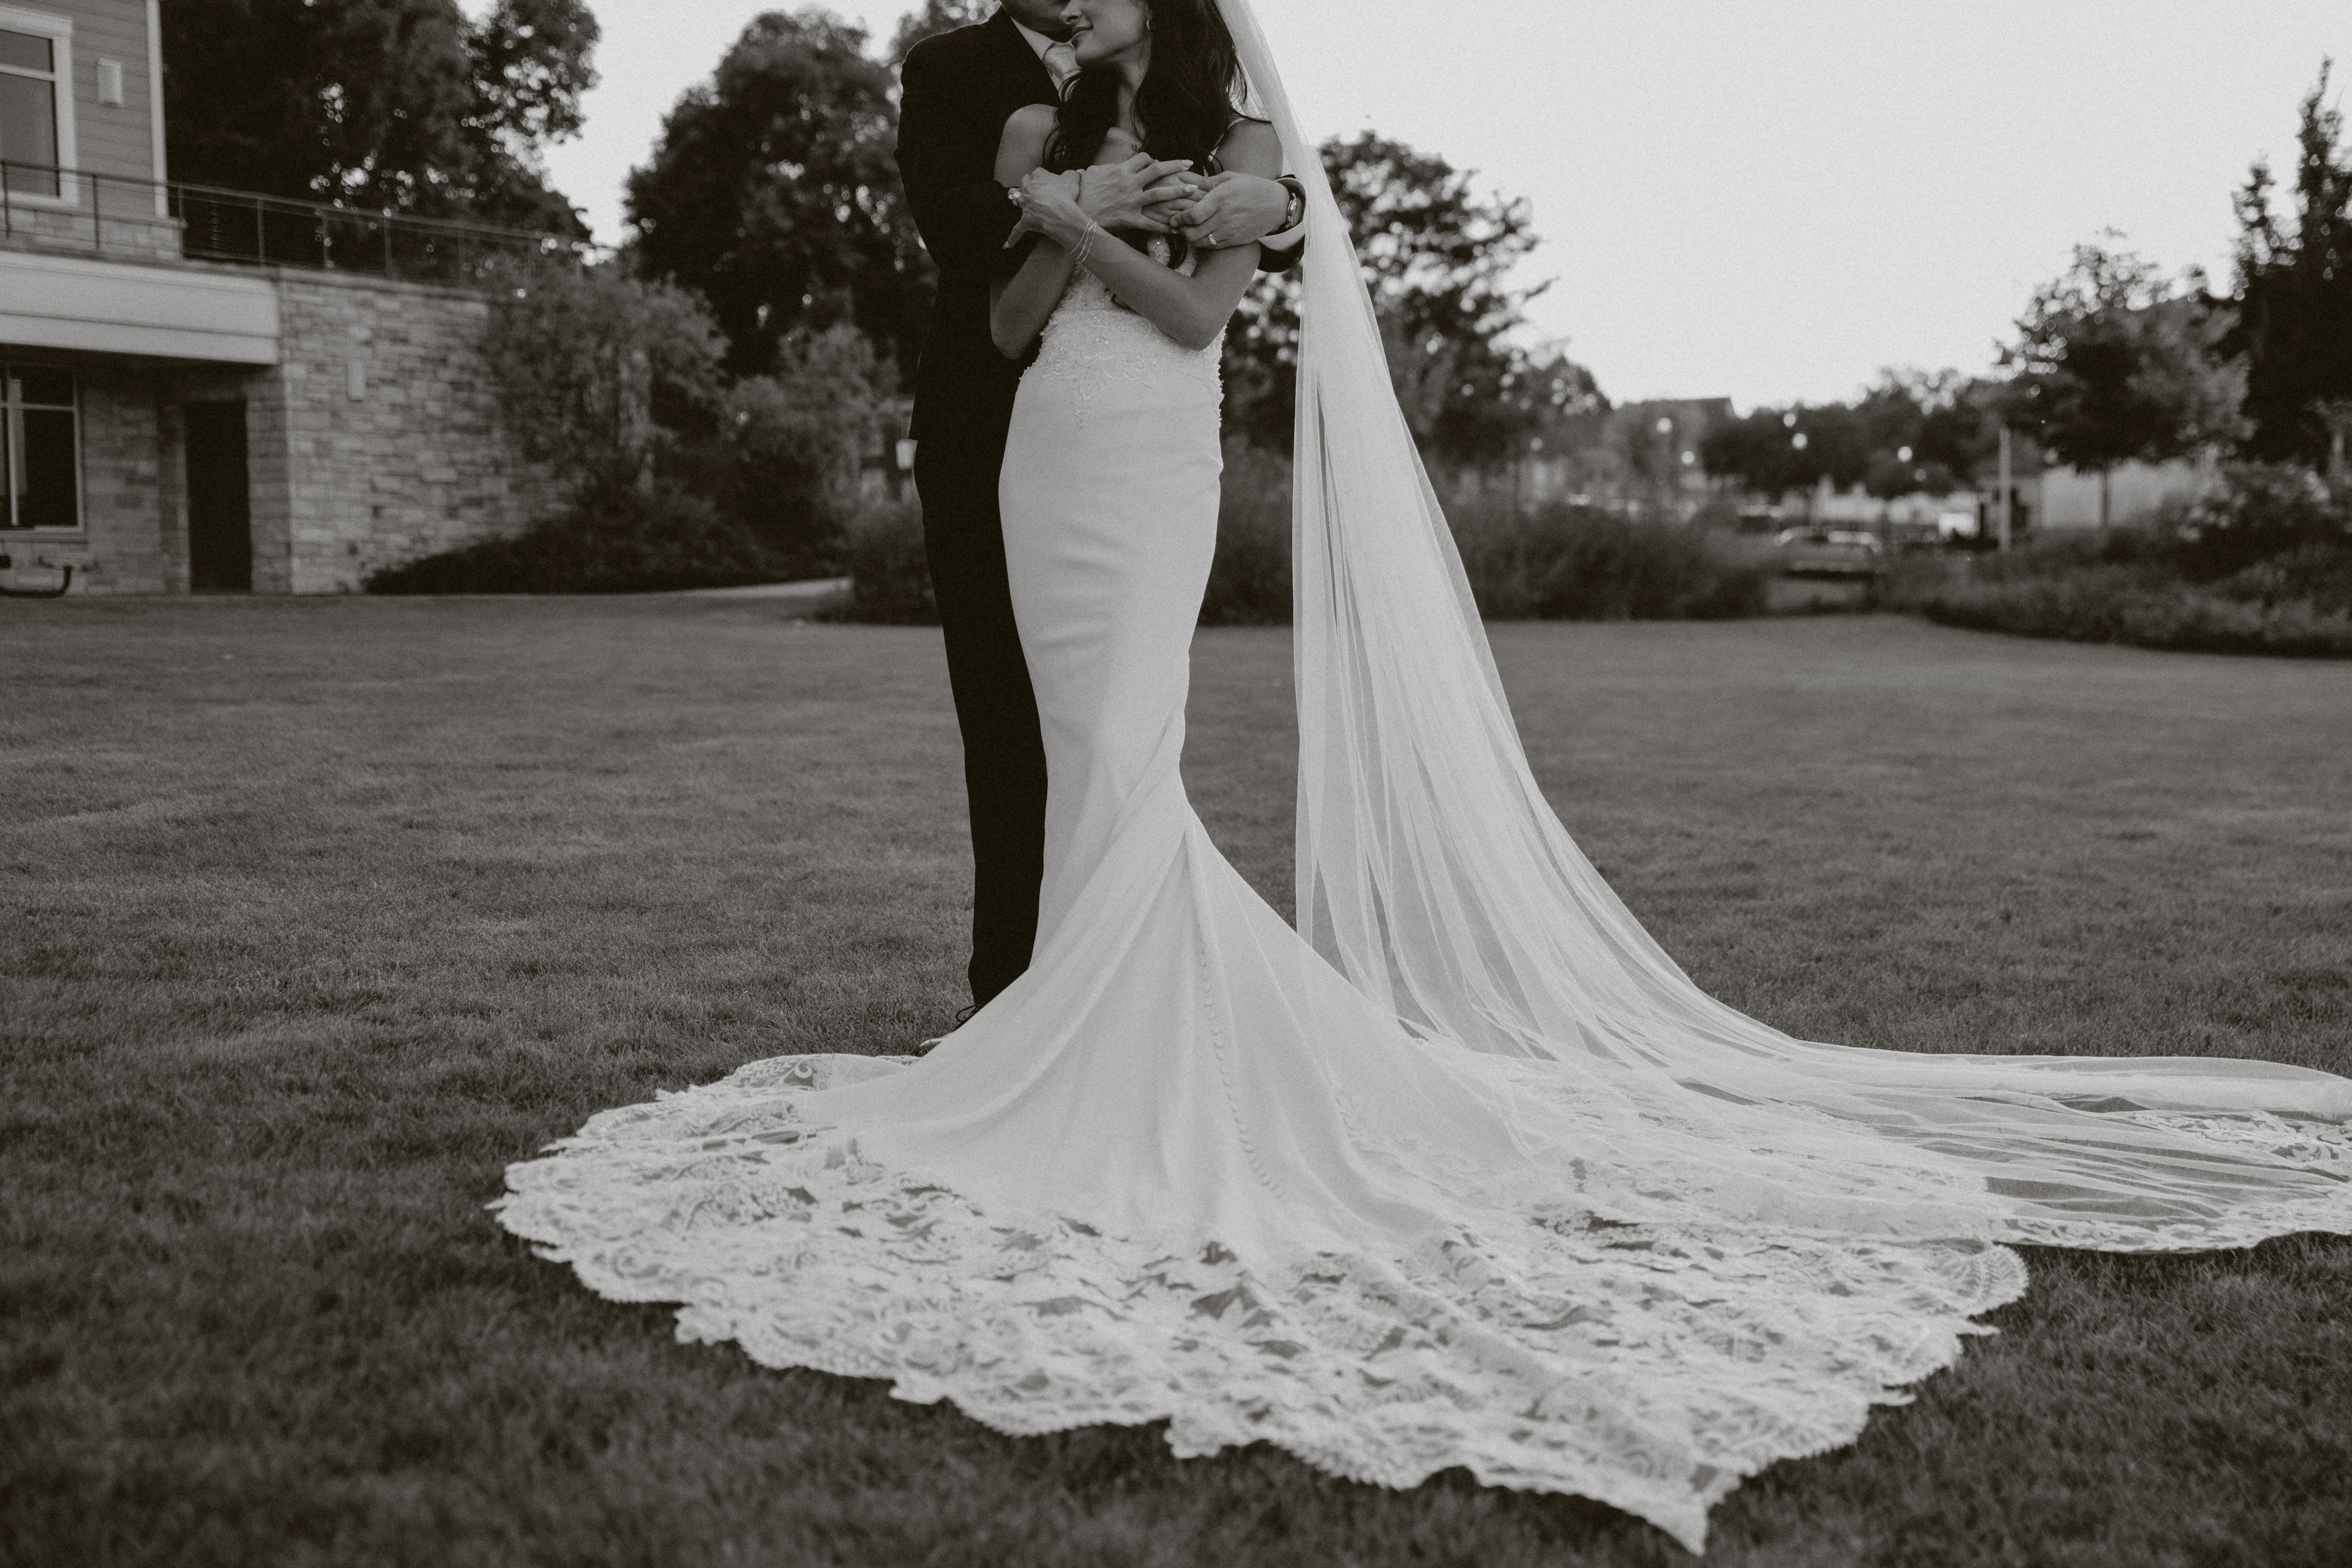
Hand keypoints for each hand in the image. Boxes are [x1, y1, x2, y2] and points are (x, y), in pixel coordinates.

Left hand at [1005, 166, 1085, 248]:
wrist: (1062, 214)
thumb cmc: (1067, 195)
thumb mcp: (1073, 178)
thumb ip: (1074, 173)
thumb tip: (1078, 172)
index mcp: (1038, 176)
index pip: (1038, 173)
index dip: (1044, 178)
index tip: (1050, 182)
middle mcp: (1028, 188)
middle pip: (1025, 183)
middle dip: (1029, 185)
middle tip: (1036, 190)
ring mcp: (1025, 205)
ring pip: (1015, 198)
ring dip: (1016, 198)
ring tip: (1018, 201)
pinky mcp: (1025, 220)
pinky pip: (1017, 230)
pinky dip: (1013, 238)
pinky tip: (1007, 245)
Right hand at [1077, 151, 1198, 232]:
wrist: (1074, 211)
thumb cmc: (1082, 191)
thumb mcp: (1094, 173)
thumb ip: (1108, 168)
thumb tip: (1115, 165)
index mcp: (1121, 170)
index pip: (1144, 158)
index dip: (1154, 159)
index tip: (1159, 163)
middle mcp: (1129, 183)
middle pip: (1157, 169)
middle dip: (1175, 165)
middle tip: (1189, 165)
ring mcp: (1131, 201)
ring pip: (1159, 193)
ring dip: (1178, 190)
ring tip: (1192, 190)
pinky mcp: (1130, 219)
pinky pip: (1151, 223)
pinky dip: (1164, 226)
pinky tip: (1175, 228)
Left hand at [1169, 171, 1290, 249]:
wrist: (1276, 205)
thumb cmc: (1252, 187)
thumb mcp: (1231, 178)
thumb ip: (1209, 182)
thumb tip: (1190, 183)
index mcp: (1220, 198)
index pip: (1192, 215)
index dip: (1179, 219)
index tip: (1174, 218)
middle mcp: (1224, 216)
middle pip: (1193, 232)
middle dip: (1181, 232)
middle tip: (1177, 228)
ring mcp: (1230, 230)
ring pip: (1201, 242)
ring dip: (1191, 239)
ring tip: (1188, 233)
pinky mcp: (1235, 240)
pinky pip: (1213, 247)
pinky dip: (1204, 244)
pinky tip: (1203, 237)